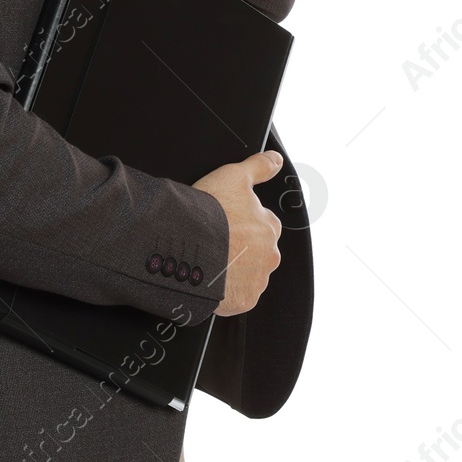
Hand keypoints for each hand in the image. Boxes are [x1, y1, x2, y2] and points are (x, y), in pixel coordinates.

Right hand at [192, 149, 283, 315]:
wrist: (186, 245)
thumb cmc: (208, 212)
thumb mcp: (234, 176)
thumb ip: (259, 166)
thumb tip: (276, 160)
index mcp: (270, 227)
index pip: (260, 227)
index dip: (239, 226)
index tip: (223, 227)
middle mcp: (270, 255)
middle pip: (255, 253)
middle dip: (238, 251)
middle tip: (214, 246)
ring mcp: (257, 280)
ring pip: (246, 276)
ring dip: (232, 272)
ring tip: (209, 264)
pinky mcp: (243, 300)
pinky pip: (235, 297)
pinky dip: (225, 292)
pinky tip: (210, 281)